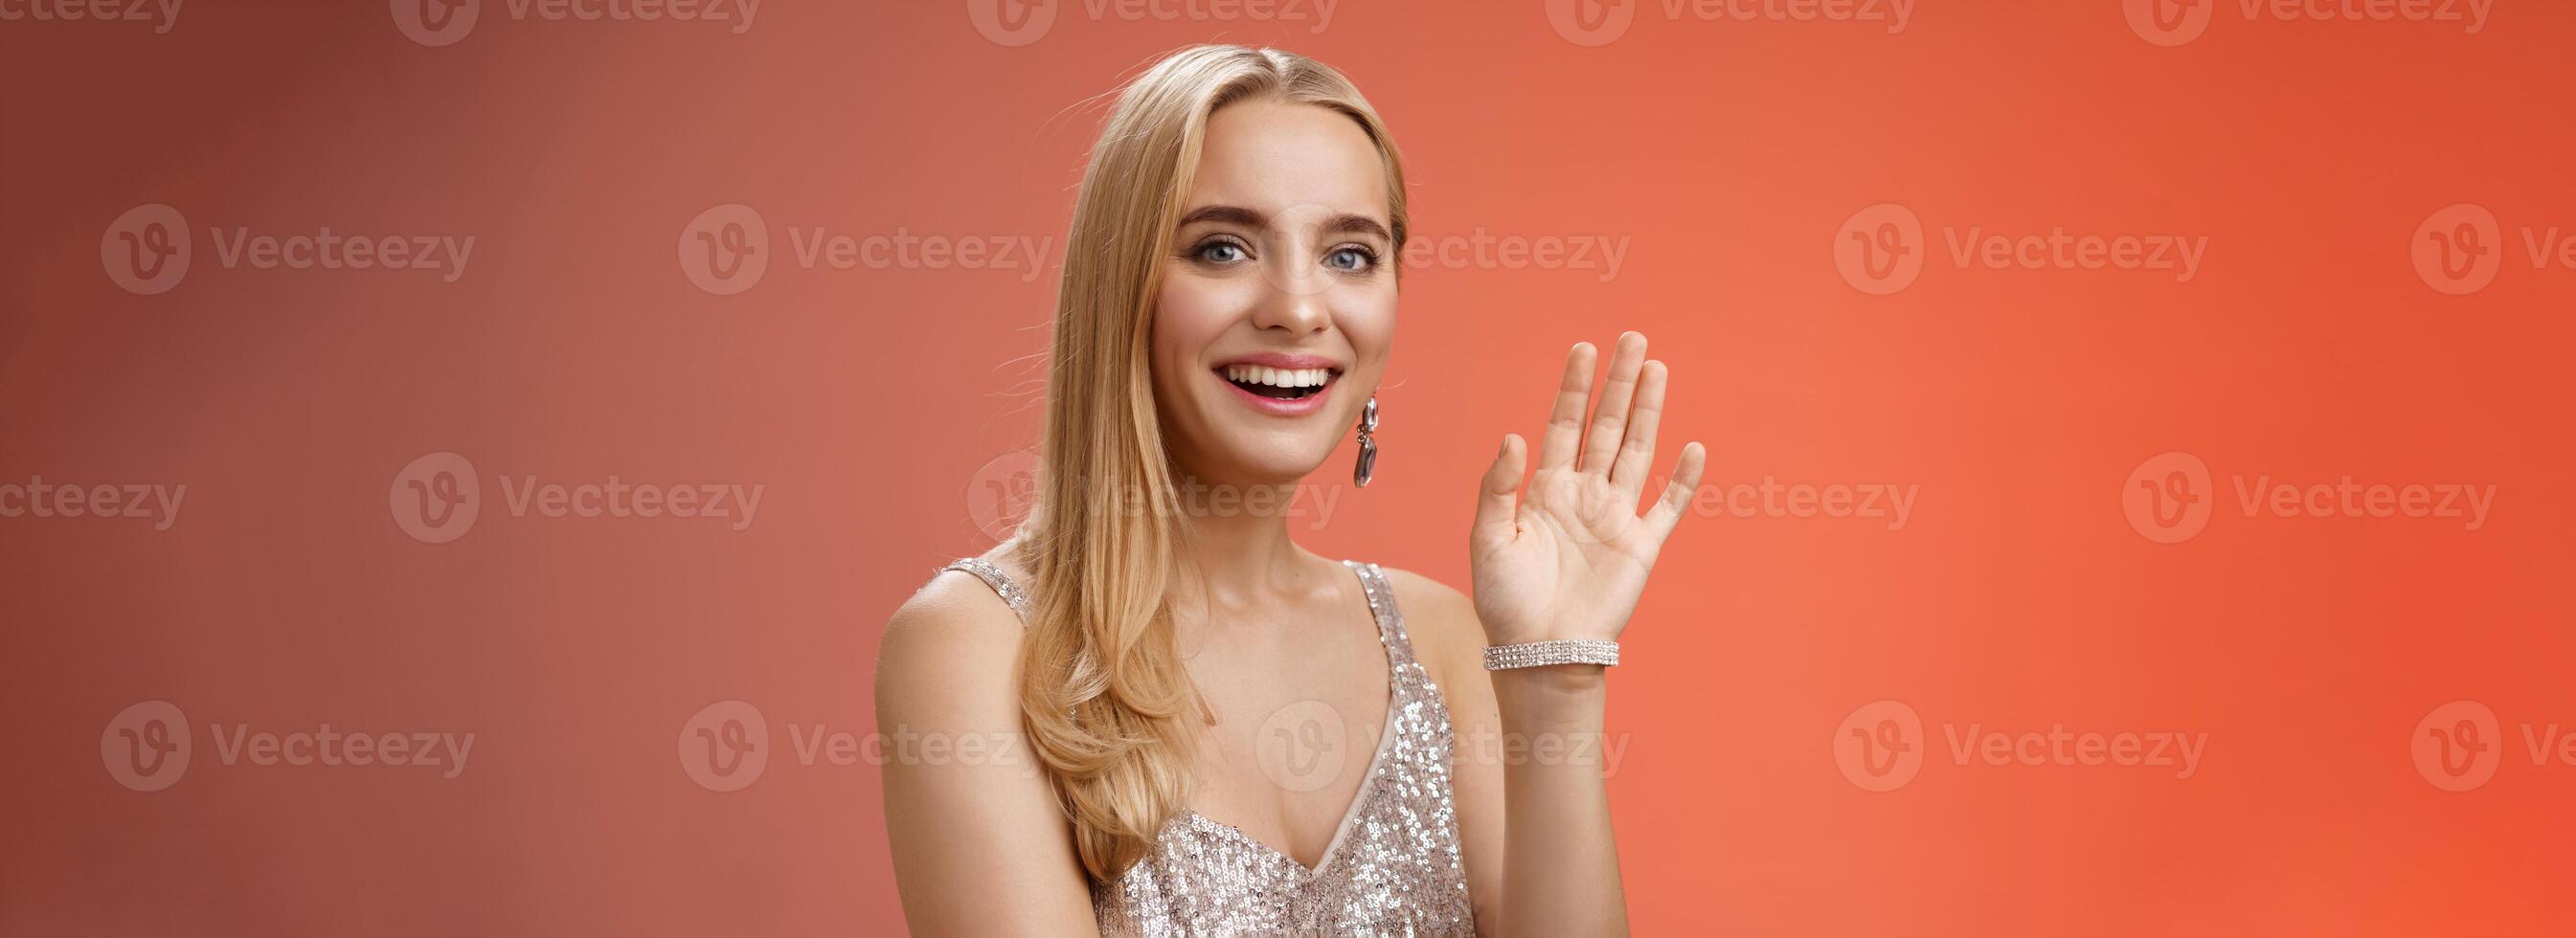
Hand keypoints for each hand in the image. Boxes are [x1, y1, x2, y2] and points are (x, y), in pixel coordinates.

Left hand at [1469, 332, 1705, 646]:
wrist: (1539, 652)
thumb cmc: (1505, 601)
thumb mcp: (1487, 539)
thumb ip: (1498, 486)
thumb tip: (1514, 435)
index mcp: (1545, 490)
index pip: (1563, 425)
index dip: (1574, 388)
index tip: (1584, 348)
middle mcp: (1584, 495)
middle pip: (1606, 427)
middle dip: (1618, 384)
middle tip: (1632, 340)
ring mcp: (1615, 518)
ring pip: (1637, 452)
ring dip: (1648, 412)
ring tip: (1657, 369)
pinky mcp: (1641, 547)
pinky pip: (1668, 507)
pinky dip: (1684, 480)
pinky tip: (1694, 449)